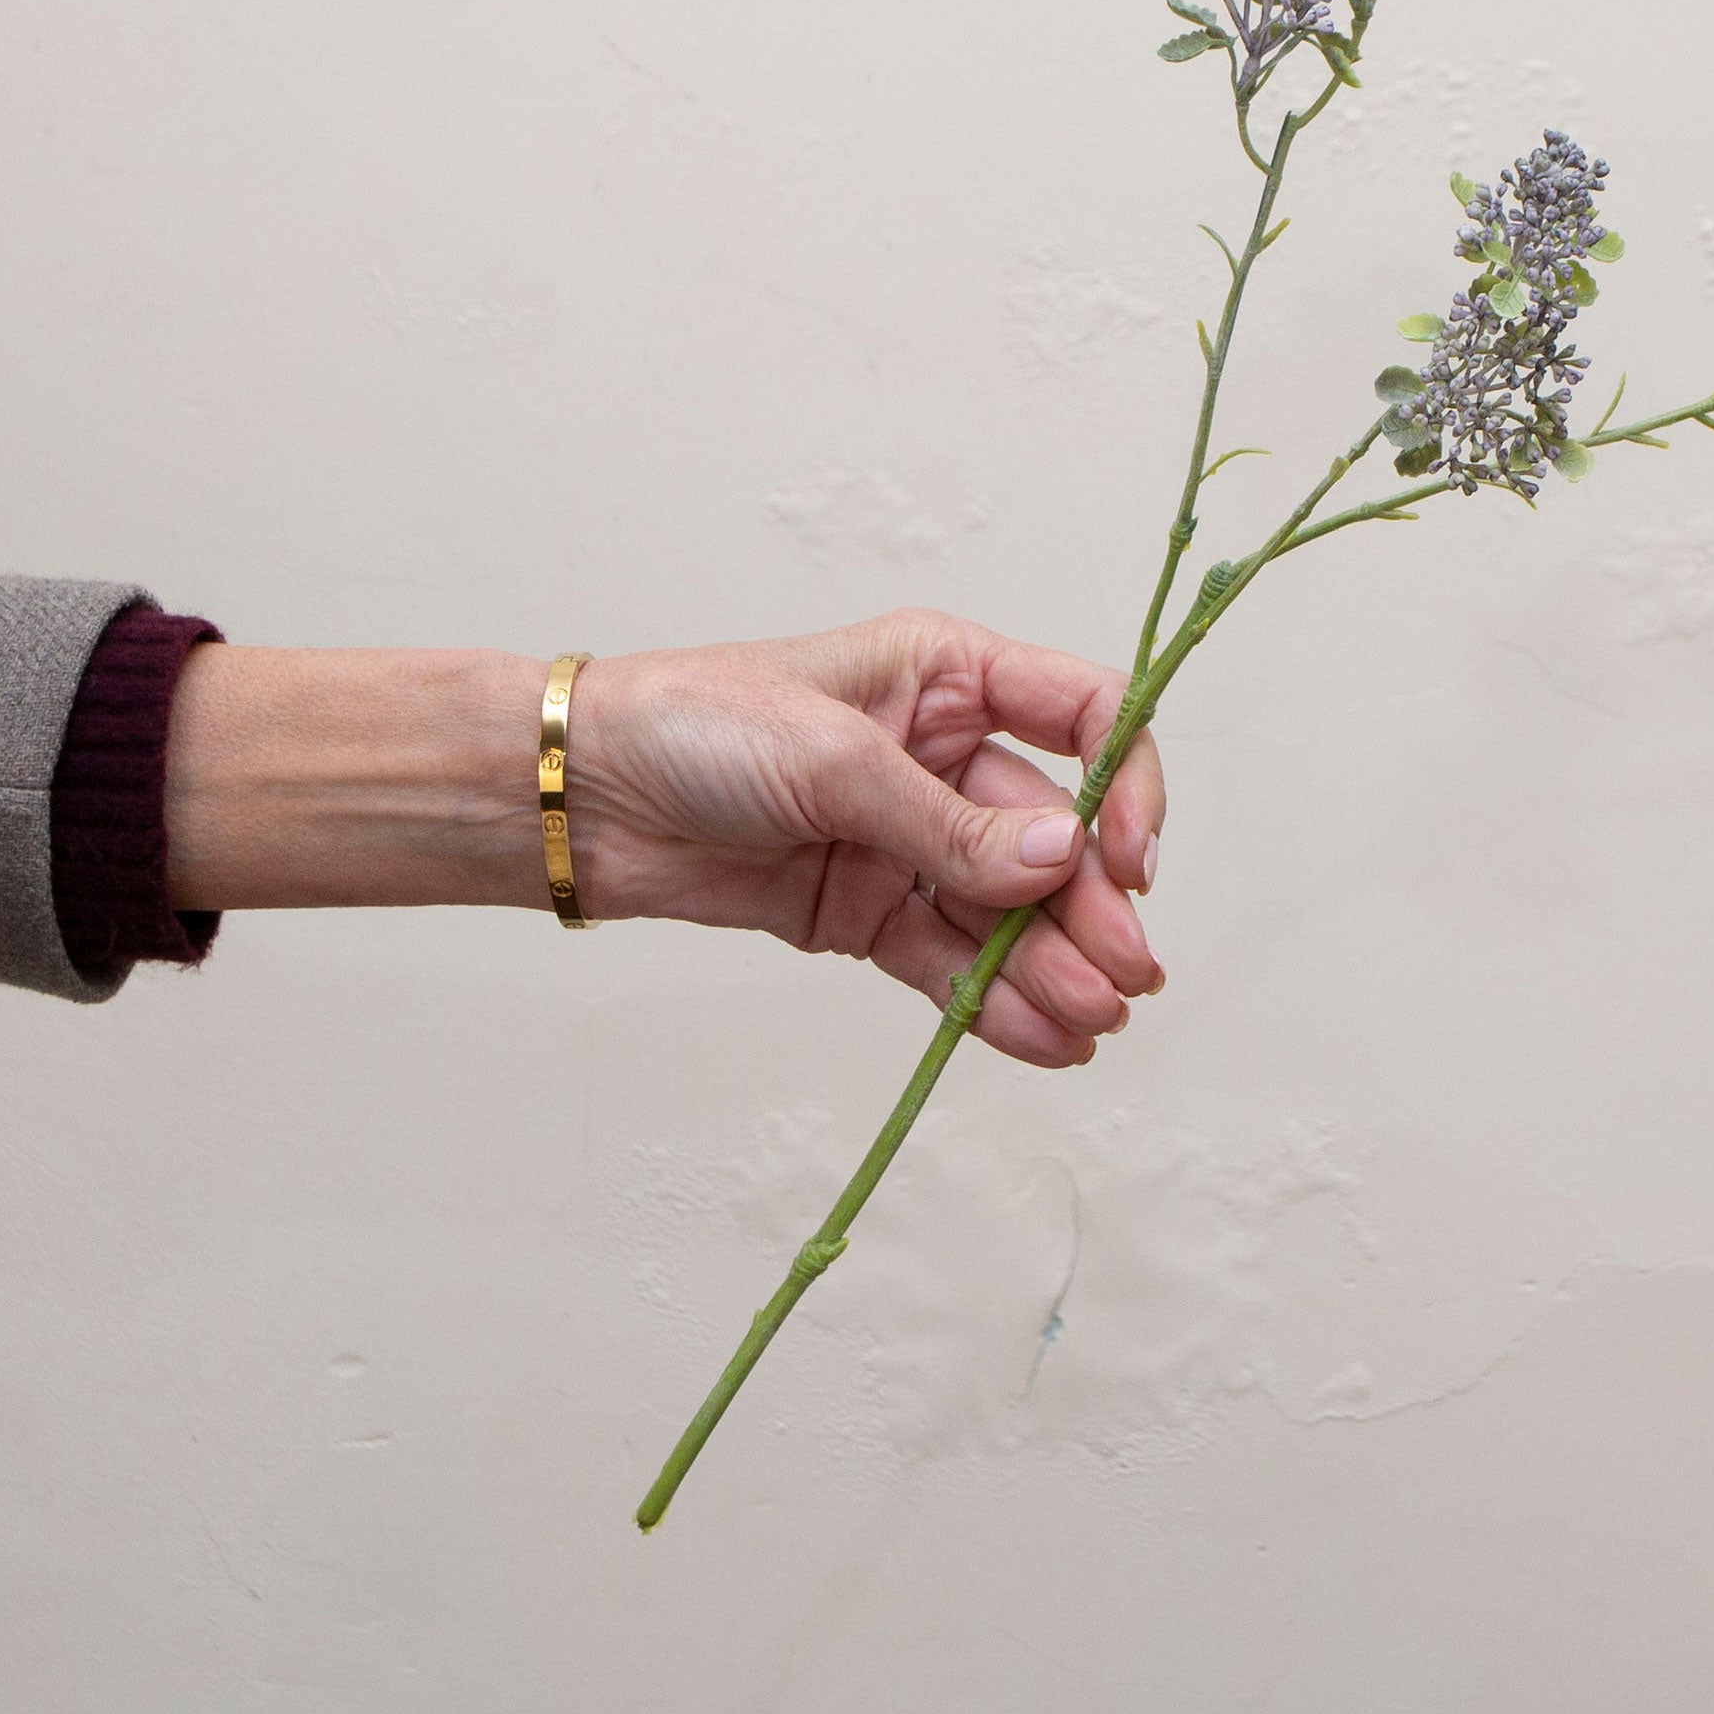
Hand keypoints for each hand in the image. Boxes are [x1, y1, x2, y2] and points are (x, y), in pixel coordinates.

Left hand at [565, 610, 1166, 1068]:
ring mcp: (905, 838)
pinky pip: (949, 958)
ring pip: (1006, 910)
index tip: (1131, 857)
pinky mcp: (865, 910)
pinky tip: (1043, 1038)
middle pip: (1052, 833)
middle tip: (1124, 977)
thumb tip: (1062, 858)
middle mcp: (940, 754)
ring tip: (1090, 1026)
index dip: (1123, 781)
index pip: (1080, 714)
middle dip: (1091, 906)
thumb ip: (949, 820)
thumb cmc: (692, 725)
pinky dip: (993, 1000)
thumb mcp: (831, 757)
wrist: (583, 799)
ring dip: (1052, 966)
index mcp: (945, 676)